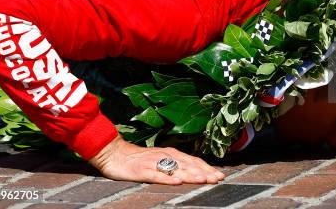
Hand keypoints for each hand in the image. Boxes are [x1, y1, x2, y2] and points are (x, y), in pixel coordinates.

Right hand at [89, 135, 224, 184]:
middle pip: (189, 165)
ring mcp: (154, 163)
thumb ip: (175, 165)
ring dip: (192, 174)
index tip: (220, 176)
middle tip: (218, 179)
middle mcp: (165, 156)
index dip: (207, 168)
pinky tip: (177, 182)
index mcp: (171, 154)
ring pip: (176, 169)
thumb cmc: (138, 159)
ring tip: (204, 180)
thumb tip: (193, 173)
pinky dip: (168, 178)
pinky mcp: (142, 170)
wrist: (114, 153)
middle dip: (205, 172)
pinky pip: (157, 175)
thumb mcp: (160, 160)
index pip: (194, 161)